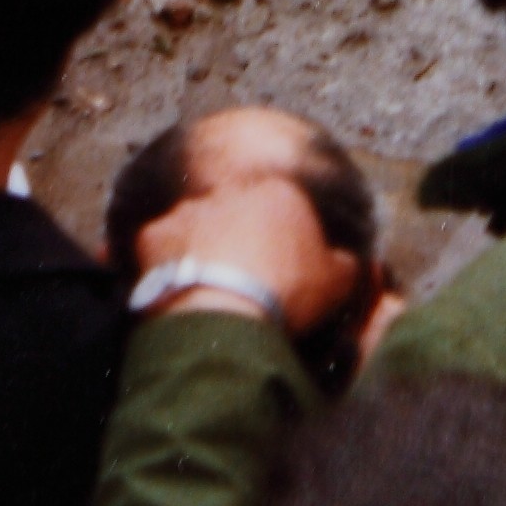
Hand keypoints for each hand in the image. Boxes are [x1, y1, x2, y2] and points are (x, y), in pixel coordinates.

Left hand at [134, 176, 359, 338]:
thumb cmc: (288, 294)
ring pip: (198, 225)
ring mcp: (189, 210)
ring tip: (211, 289)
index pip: (284, 207)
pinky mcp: (154, 234)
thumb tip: (351, 262)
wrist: (225, 314)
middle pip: (238, 212)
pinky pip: (160, 246)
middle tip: (245, 280)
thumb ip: (347, 264)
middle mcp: (231, 191)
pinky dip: (166, 263)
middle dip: (241, 238)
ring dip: (203, 247)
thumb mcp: (338, 283)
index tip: (285, 271)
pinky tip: (177, 289)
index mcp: (280, 193)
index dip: (285, 241)